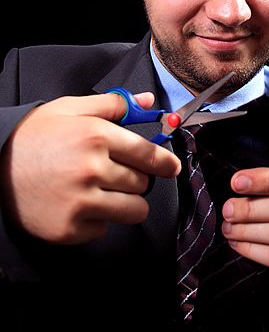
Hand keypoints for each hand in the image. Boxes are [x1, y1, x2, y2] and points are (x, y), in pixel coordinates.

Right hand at [0, 93, 180, 243]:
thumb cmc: (34, 137)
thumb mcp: (71, 109)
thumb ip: (113, 105)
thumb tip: (147, 102)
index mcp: (96, 137)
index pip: (149, 154)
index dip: (166, 162)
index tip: (172, 167)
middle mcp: (92, 170)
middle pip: (142, 183)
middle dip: (135, 178)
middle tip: (114, 172)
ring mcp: (81, 203)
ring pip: (134, 210)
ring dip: (125, 202)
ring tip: (103, 191)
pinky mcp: (71, 229)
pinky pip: (105, 228)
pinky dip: (97, 219)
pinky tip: (78, 204)